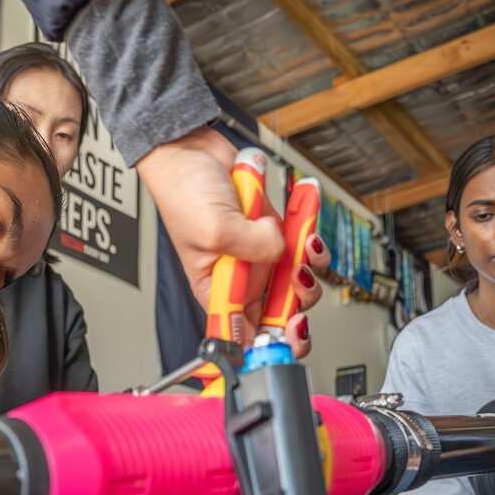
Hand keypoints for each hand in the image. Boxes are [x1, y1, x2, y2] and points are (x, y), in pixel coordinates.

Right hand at [135, 127, 329, 357]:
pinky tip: (305, 225)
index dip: (270, 343)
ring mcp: (261, 256)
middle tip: (297, 284)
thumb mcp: (214, 231)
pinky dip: (311, 237)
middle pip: (281, 312)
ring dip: (309, 265)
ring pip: (299, 280)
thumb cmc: (183, 194)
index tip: (288, 336)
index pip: (246, 335)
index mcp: (218, 293)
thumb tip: (282, 250)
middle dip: (298, 303)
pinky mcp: (274, 233)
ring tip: (302, 243)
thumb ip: (253, 248)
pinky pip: (304, 246)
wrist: (193, 151)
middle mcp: (242, 280)